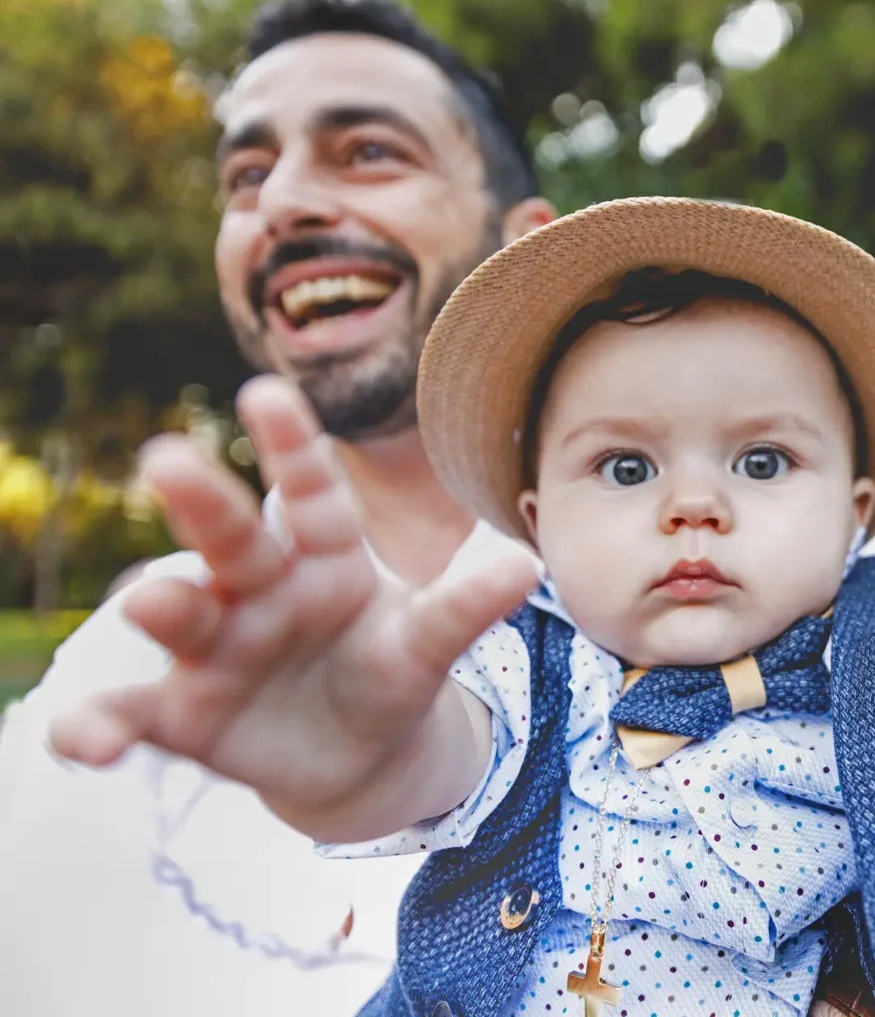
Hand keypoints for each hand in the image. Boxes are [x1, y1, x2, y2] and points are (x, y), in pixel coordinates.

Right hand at [48, 377, 538, 829]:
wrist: (358, 754)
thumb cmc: (389, 670)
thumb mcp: (428, 644)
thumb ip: (463, 607)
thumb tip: (524, 564)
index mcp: (323, 556)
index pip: (309, 491)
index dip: (291, 445)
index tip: (266, 392)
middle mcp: (257, 589)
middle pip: (229, 537)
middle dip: (202, 501)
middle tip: (165, 456)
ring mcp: (216, 649)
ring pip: (176, 616)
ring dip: (157, 605)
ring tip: (150, 604)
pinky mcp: (185, 716)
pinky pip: (133, 716)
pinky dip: (99, 726)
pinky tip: (79, 740)